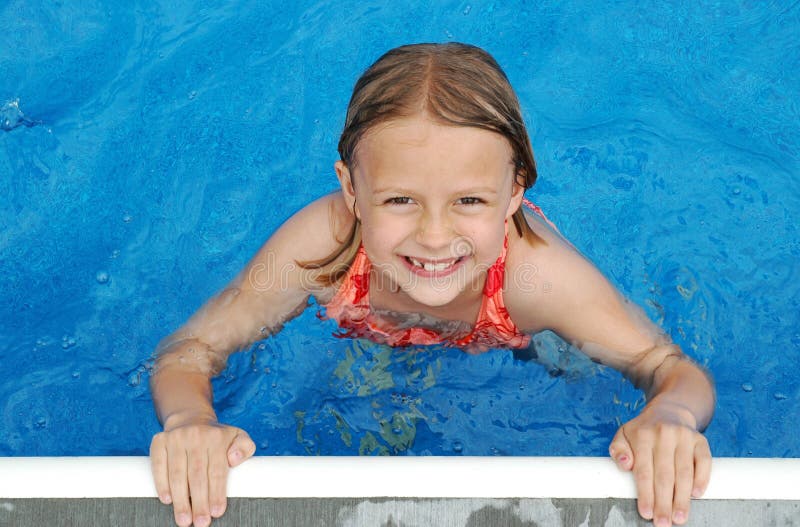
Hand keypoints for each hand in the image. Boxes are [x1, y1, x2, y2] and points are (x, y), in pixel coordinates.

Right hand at [150, 421, 255, 526]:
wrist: (190, 419)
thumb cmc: (217, 437)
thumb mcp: (238, 436)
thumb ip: (244, 448)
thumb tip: (234, 460)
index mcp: (217, 438)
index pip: (216, 470)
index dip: (216, 493)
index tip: (217, 512)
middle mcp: (196, 436)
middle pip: (197, 475)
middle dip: (198, 502)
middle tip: (200, 522)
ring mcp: (176, 438)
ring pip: (177, 473)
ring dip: (180, 499)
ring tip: (184, 519)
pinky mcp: (159, 441)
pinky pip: (159, 465)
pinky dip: (162, 484)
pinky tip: (167, 500)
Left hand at [609, 403, 710, 526]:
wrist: (669, 411)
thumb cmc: (643, 431)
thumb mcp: (624, 435)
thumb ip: (618, 450)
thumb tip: (625, 465)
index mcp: (642, 435)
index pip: (644, 470)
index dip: (646, 494)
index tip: (646, 513)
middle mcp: (664, 434)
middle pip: (664, 475)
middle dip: (664, 502)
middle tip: (663, 523)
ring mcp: (684, 436)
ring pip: (685, 472)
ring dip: (682, 498)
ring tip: (679, 517)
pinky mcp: (700, 440)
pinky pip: (704, 462)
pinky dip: (702, 479)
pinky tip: (696, 495)